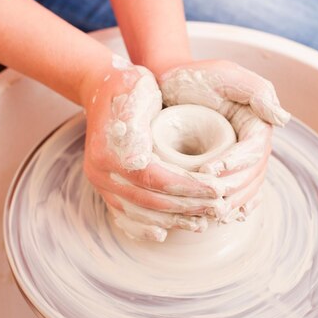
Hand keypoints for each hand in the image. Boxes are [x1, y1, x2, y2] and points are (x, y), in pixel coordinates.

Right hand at [82, 56, 237, 241]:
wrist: (99, 88)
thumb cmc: (128, 85)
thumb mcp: (139, 87)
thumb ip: (140, 117)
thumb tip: (139, 160)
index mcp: (111, 150)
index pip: (157, 179)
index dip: (189, 188)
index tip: (217, 189)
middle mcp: (101, 170)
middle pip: (150, 200)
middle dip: (188, 207)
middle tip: (218, 208)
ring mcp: (99, 181)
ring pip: (139, 213)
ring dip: (172, 221)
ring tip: (201, 223)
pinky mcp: (103, 187)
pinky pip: (124, 215)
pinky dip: (145, 227)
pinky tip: (165, 232)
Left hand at [157, 58, 289, 217]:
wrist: (170, 86)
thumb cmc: (196, 77)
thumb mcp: (225, 75)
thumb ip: (257, 91)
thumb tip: (282, 119)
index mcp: (257, 125)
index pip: (254, 152)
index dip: (235, 165)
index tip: (208, 170)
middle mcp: (252, 145)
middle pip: (252, 176)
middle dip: (233, 190)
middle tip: (207, 198)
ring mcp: (239, 159)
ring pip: (247, 189)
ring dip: (234, 204)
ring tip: (213, 214)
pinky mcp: (225, 170)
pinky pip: (239, 193)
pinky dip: (236, 207)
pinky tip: (225, 218)